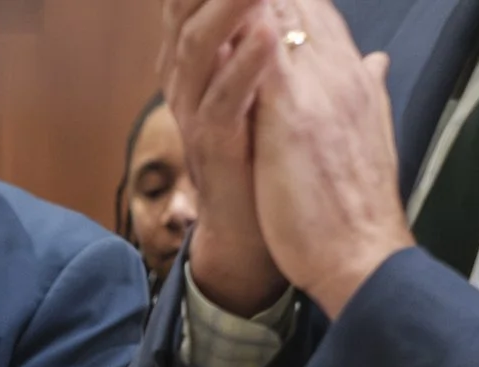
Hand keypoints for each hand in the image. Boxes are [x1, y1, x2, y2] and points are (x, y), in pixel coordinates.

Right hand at [160, 0, 287, 313]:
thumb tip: (289, 3)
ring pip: (200, 50)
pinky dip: (244, 67)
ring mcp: (197, 116)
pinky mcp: (213, 150)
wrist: (261, 232)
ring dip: (228, 7)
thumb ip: (281, 33)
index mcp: (207, 59)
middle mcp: (191, 82)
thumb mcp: (277, 80)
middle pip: (189, 12)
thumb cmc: (268, 152)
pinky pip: (223, 102)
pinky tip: (267, 35)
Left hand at [252, 0, 411, 316]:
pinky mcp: (296, 118)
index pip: (318, 14)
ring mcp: (323, 90)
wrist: (363, 255)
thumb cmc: (354, 206)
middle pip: (303, 3)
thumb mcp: (363, 135)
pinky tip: (219, 18)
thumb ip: (363, 92)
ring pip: (289, 15)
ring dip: (254, 2)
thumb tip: (373, 62)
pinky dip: (246, 33)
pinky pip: (267, 56)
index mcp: (353, 78)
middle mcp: (341, 73)